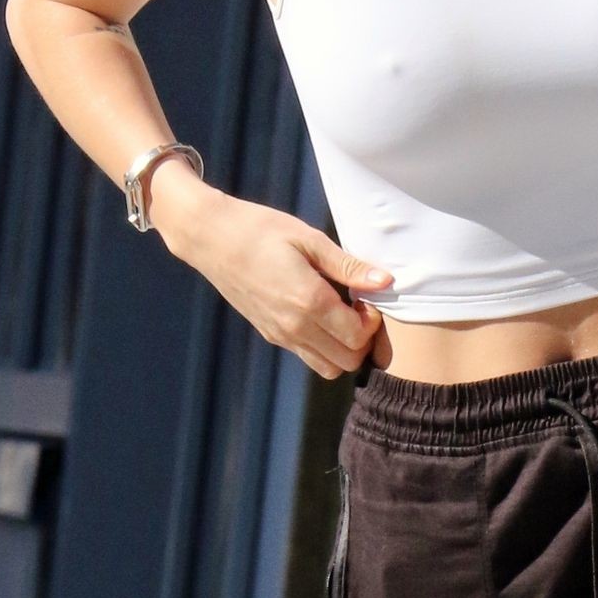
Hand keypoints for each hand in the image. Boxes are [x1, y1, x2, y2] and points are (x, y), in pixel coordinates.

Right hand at [172, 191, 393, 378]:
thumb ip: (348, 266)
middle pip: (347, 361)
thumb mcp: (310, 239)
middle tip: (358, 307)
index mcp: (308, 300)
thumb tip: (386, 281)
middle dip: (363, 340)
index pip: (357, 337)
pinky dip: (324, 347)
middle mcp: (294, 326)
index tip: (366, 297)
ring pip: (328, 367)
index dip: (372, 322)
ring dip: (344, 349)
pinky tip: (321, 315)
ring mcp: (280, 334)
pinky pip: (307, 356)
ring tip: (341, 315)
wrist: (211, 237)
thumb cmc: (262, 229)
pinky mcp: (270, 334)